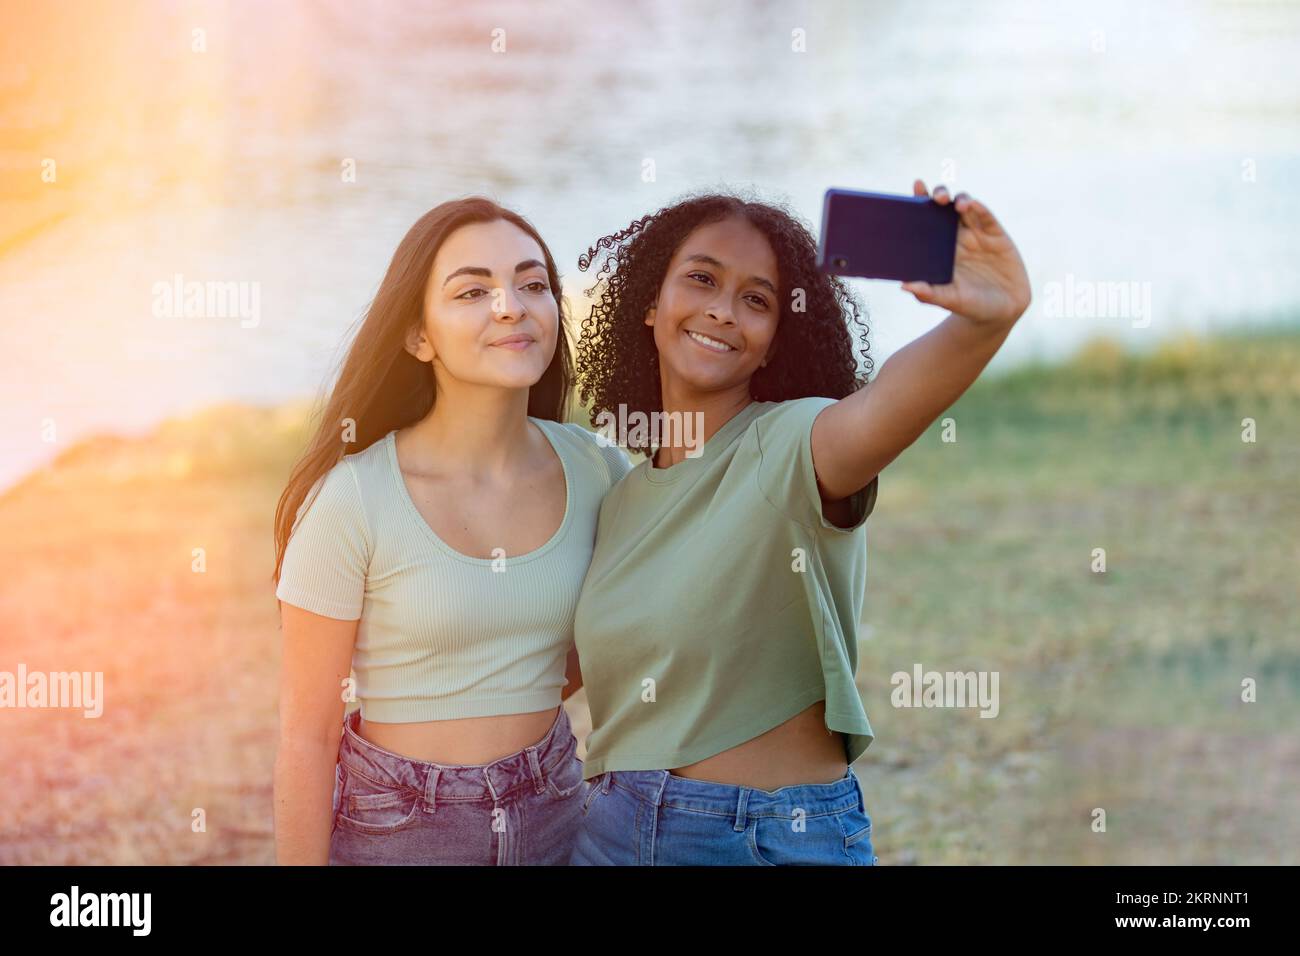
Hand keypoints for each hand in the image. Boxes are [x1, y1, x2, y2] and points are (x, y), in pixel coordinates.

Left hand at [901, 180, 1030, 325]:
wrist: (1001, 312)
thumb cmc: (970, 306)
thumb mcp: (949, 300)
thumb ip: (929, 293)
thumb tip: (904, 286)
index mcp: (939, 249)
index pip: (927, 221)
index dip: (920, 203)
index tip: (915, 188)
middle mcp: (957, 237)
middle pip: (945, 208)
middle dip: (939, 196)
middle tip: (934, 196)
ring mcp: (977, 234)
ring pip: (966, 207)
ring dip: (960, 200)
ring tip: (955, 204)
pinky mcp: (997, 236)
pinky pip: (987, 217)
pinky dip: (979, 208)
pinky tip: (971, 205)